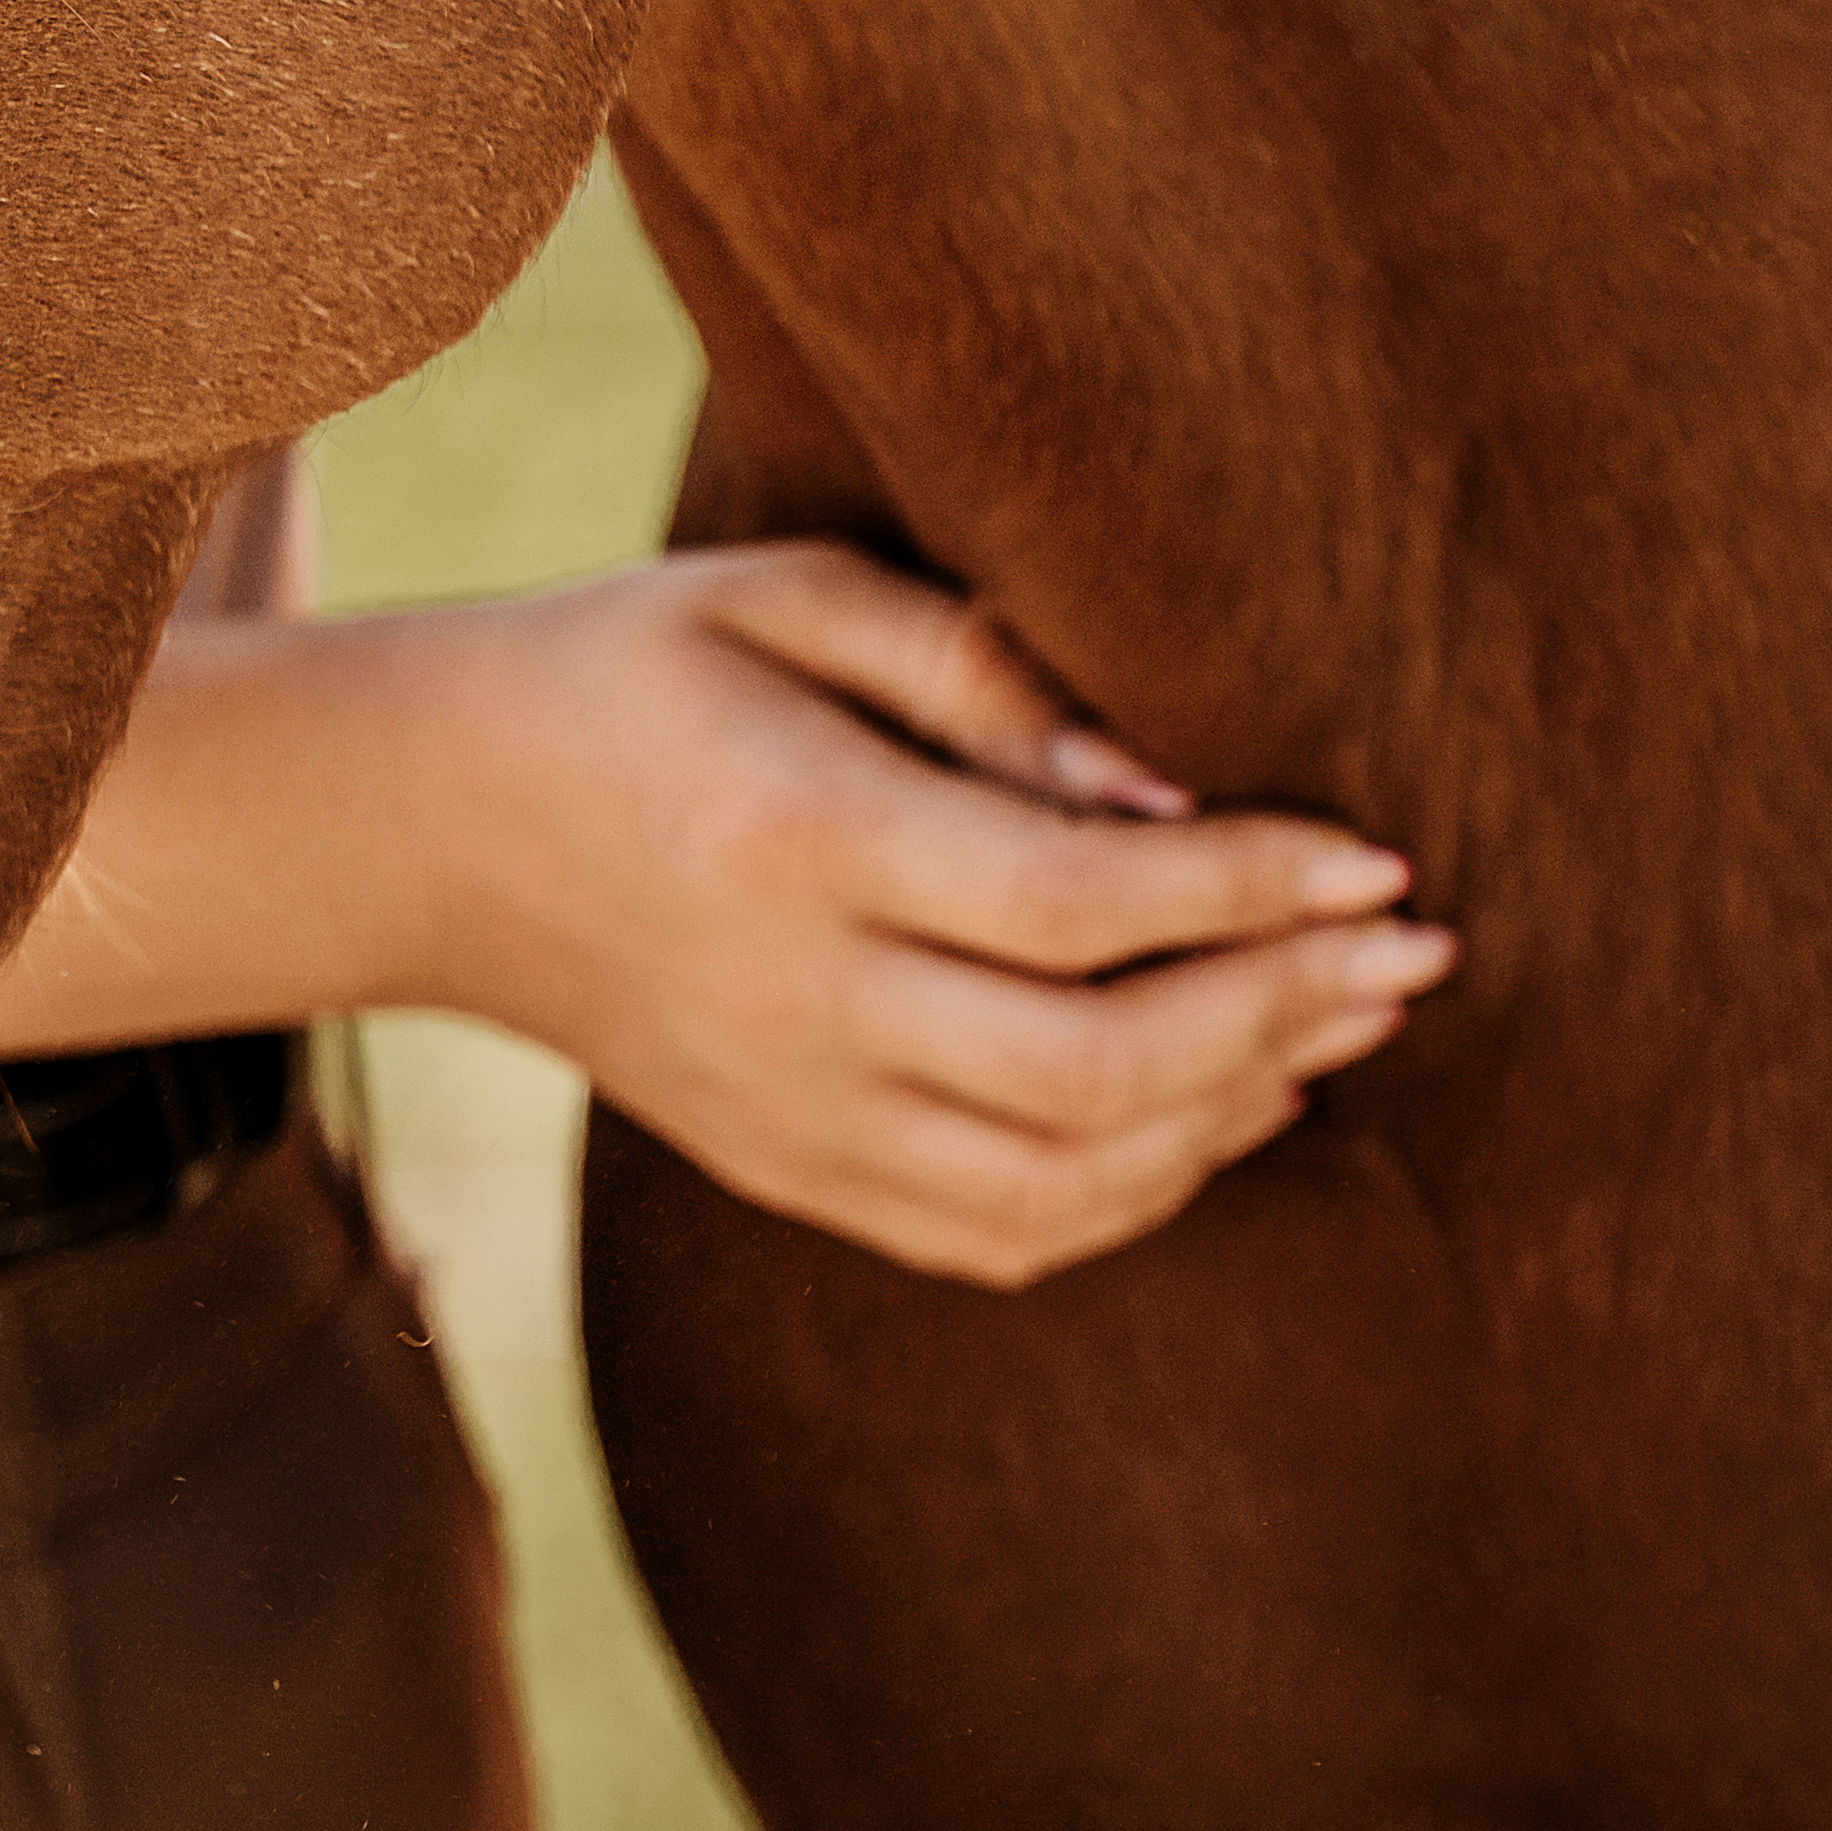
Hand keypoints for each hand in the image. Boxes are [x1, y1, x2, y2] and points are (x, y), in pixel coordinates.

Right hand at [0, 543, 1452, 1290]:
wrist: (424, 826)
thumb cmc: (627, 671)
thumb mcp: (779, 596)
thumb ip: (979, 669)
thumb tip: (1173, 784)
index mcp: (792, 835)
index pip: (1073, 902)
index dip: (1253, 888)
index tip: (1382, 856)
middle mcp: (792, 1002)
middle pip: (1096, 1071)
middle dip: (1286, 1014)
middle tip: (1407, 953)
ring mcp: (785, 1113)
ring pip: (1068, 1184)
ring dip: (1236, 1115)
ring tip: (1335, 1022)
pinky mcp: (785, 1173)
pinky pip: (1001, 1234)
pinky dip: (1137, 1194)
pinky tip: (1215, 1108)